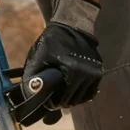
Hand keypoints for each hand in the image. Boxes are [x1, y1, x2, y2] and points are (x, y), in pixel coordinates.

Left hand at [22, 0, 102, 122]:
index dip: (53, 103)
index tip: (48, 101)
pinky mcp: (99, 71)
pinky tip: (73, 92)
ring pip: (83, 98)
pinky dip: (82, 95)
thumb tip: (30, 95)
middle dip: (62, 102)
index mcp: (72, 70)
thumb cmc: (52, 41)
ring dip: (73, 99)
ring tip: (62, 96)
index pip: (63, 99)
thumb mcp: (38, 56)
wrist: (72, 25)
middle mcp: (87, 73)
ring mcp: (95, 72)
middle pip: (74, 100)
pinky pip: (92, 92)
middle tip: (54, 99)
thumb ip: (32, 76)